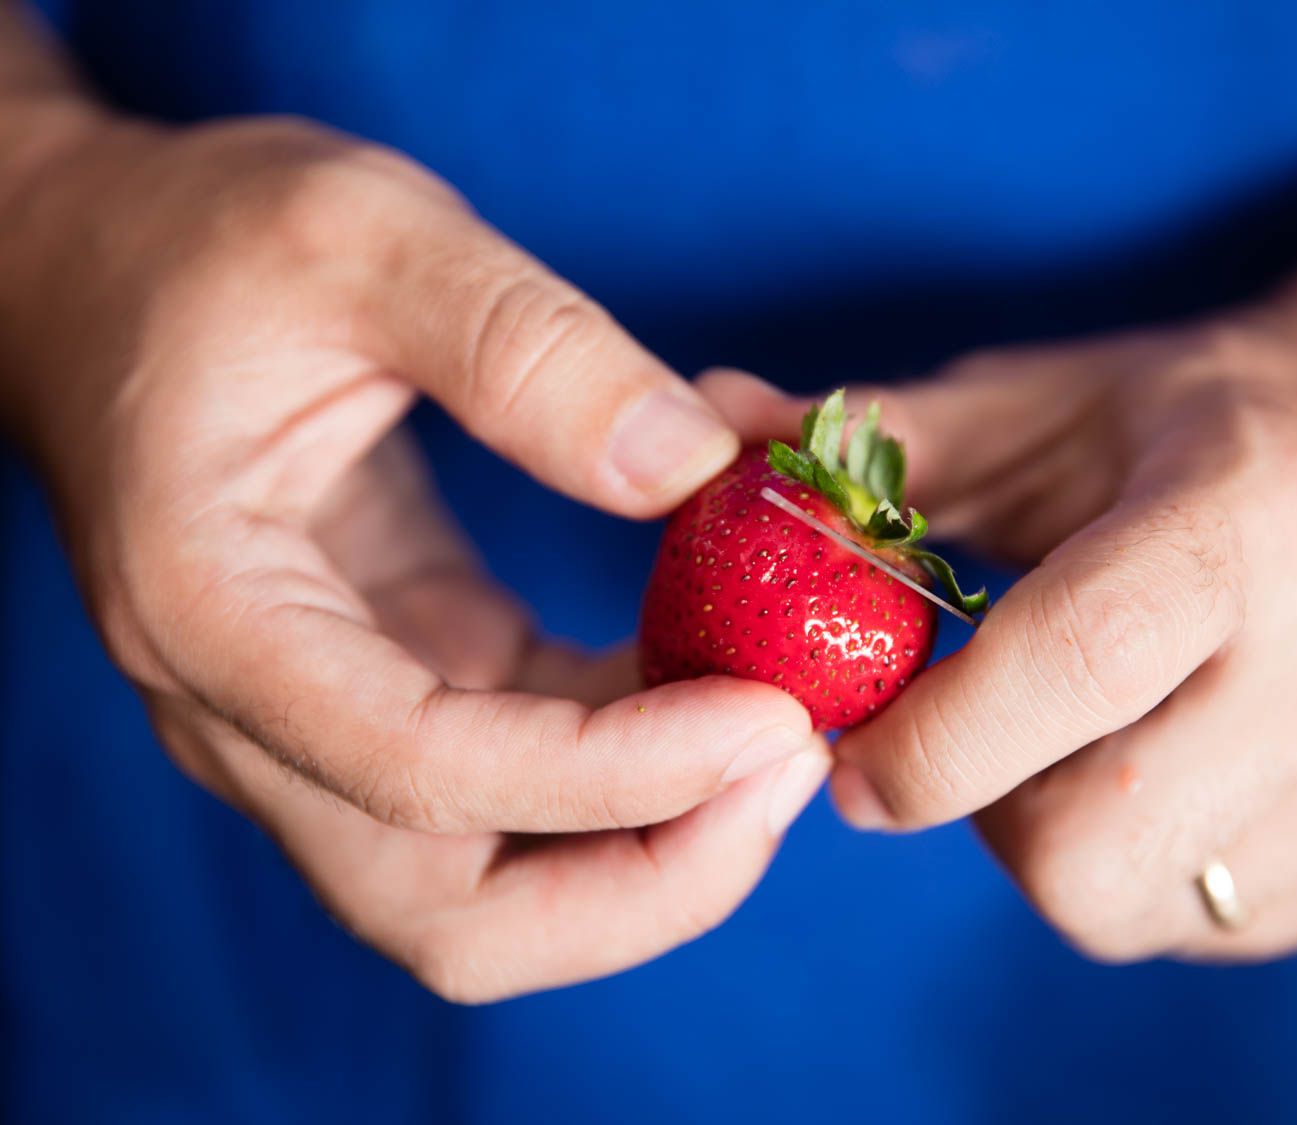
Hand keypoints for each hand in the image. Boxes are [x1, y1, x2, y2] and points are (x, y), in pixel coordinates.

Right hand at [0, 115, 826, 1000]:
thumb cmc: (204, 242)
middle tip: (790, 769)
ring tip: (782, 739)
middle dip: (642, 881)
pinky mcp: (387, 684)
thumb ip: (523, 346)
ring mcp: (321, 717)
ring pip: (489, 884)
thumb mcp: (362, 234)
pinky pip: (519, 781)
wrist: (102, 273)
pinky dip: (630, 764)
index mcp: (218, 612)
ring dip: (649, 846)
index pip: (424, 772)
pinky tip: (718, 681)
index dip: (614, 778)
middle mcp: (254, 710)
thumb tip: (689, 464)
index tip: (768, 720)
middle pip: (451, 916)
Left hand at [702, 298, 1296, 960]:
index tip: (851, 759)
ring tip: (1092, 737)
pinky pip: (1212, 920)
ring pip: (1139, 906)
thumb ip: (880, 447)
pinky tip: (1177, 767)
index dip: (926, 741)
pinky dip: (1153, 865)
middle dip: (987, 813)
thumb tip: (705, 436)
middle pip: (1087, 850)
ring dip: (1067, 841)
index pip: (1070, 667)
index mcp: (1251, 517)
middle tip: (987, 738)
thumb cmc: (1200, 427)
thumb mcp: (1045, 407)